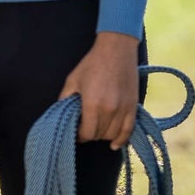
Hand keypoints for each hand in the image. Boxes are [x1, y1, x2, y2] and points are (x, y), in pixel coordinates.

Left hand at [59, 31, 139, 149]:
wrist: (116, 50)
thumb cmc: (92, 64)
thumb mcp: (72, 80)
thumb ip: (65, 100)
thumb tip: (61, 116)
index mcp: (92, 104)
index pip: (87, 133)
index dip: (80, 135)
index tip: (77, 131)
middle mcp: (110, 110)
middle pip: (99, 135)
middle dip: (90, 134)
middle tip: (85, 126)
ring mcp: (124, 109)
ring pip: (112, 135)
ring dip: (103, 135)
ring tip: (97, 128)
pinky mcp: (133, 106)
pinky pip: (128, 130)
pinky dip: (121, 139)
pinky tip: (114, 145)